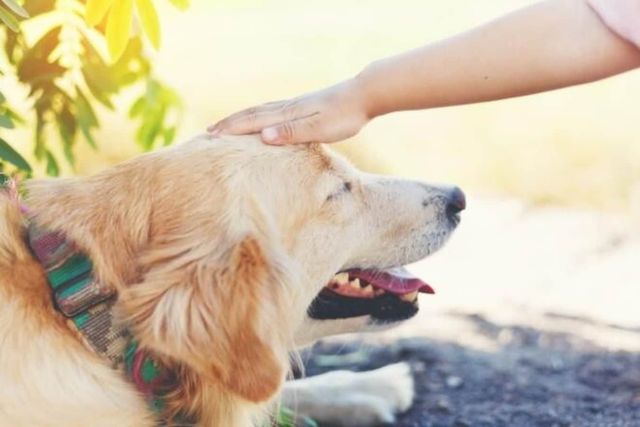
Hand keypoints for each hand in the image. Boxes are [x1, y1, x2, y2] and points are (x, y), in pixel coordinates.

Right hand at [207, 78, 369, 144]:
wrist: (364, 95)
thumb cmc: (344, 116)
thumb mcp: (319, 129)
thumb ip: (292, 133)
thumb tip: (263, 137)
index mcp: (288, 114)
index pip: (253, 121)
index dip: (231, 129)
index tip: (211, 137)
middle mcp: (287, 108)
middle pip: (252, 114)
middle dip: (229, 123)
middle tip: (209, 132)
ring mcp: (295, 105)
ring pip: (261, 111)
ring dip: (241, 118)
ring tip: (227, 125)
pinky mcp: (303, 106)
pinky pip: (272, 111)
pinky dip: (258, 116)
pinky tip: (261, 120)